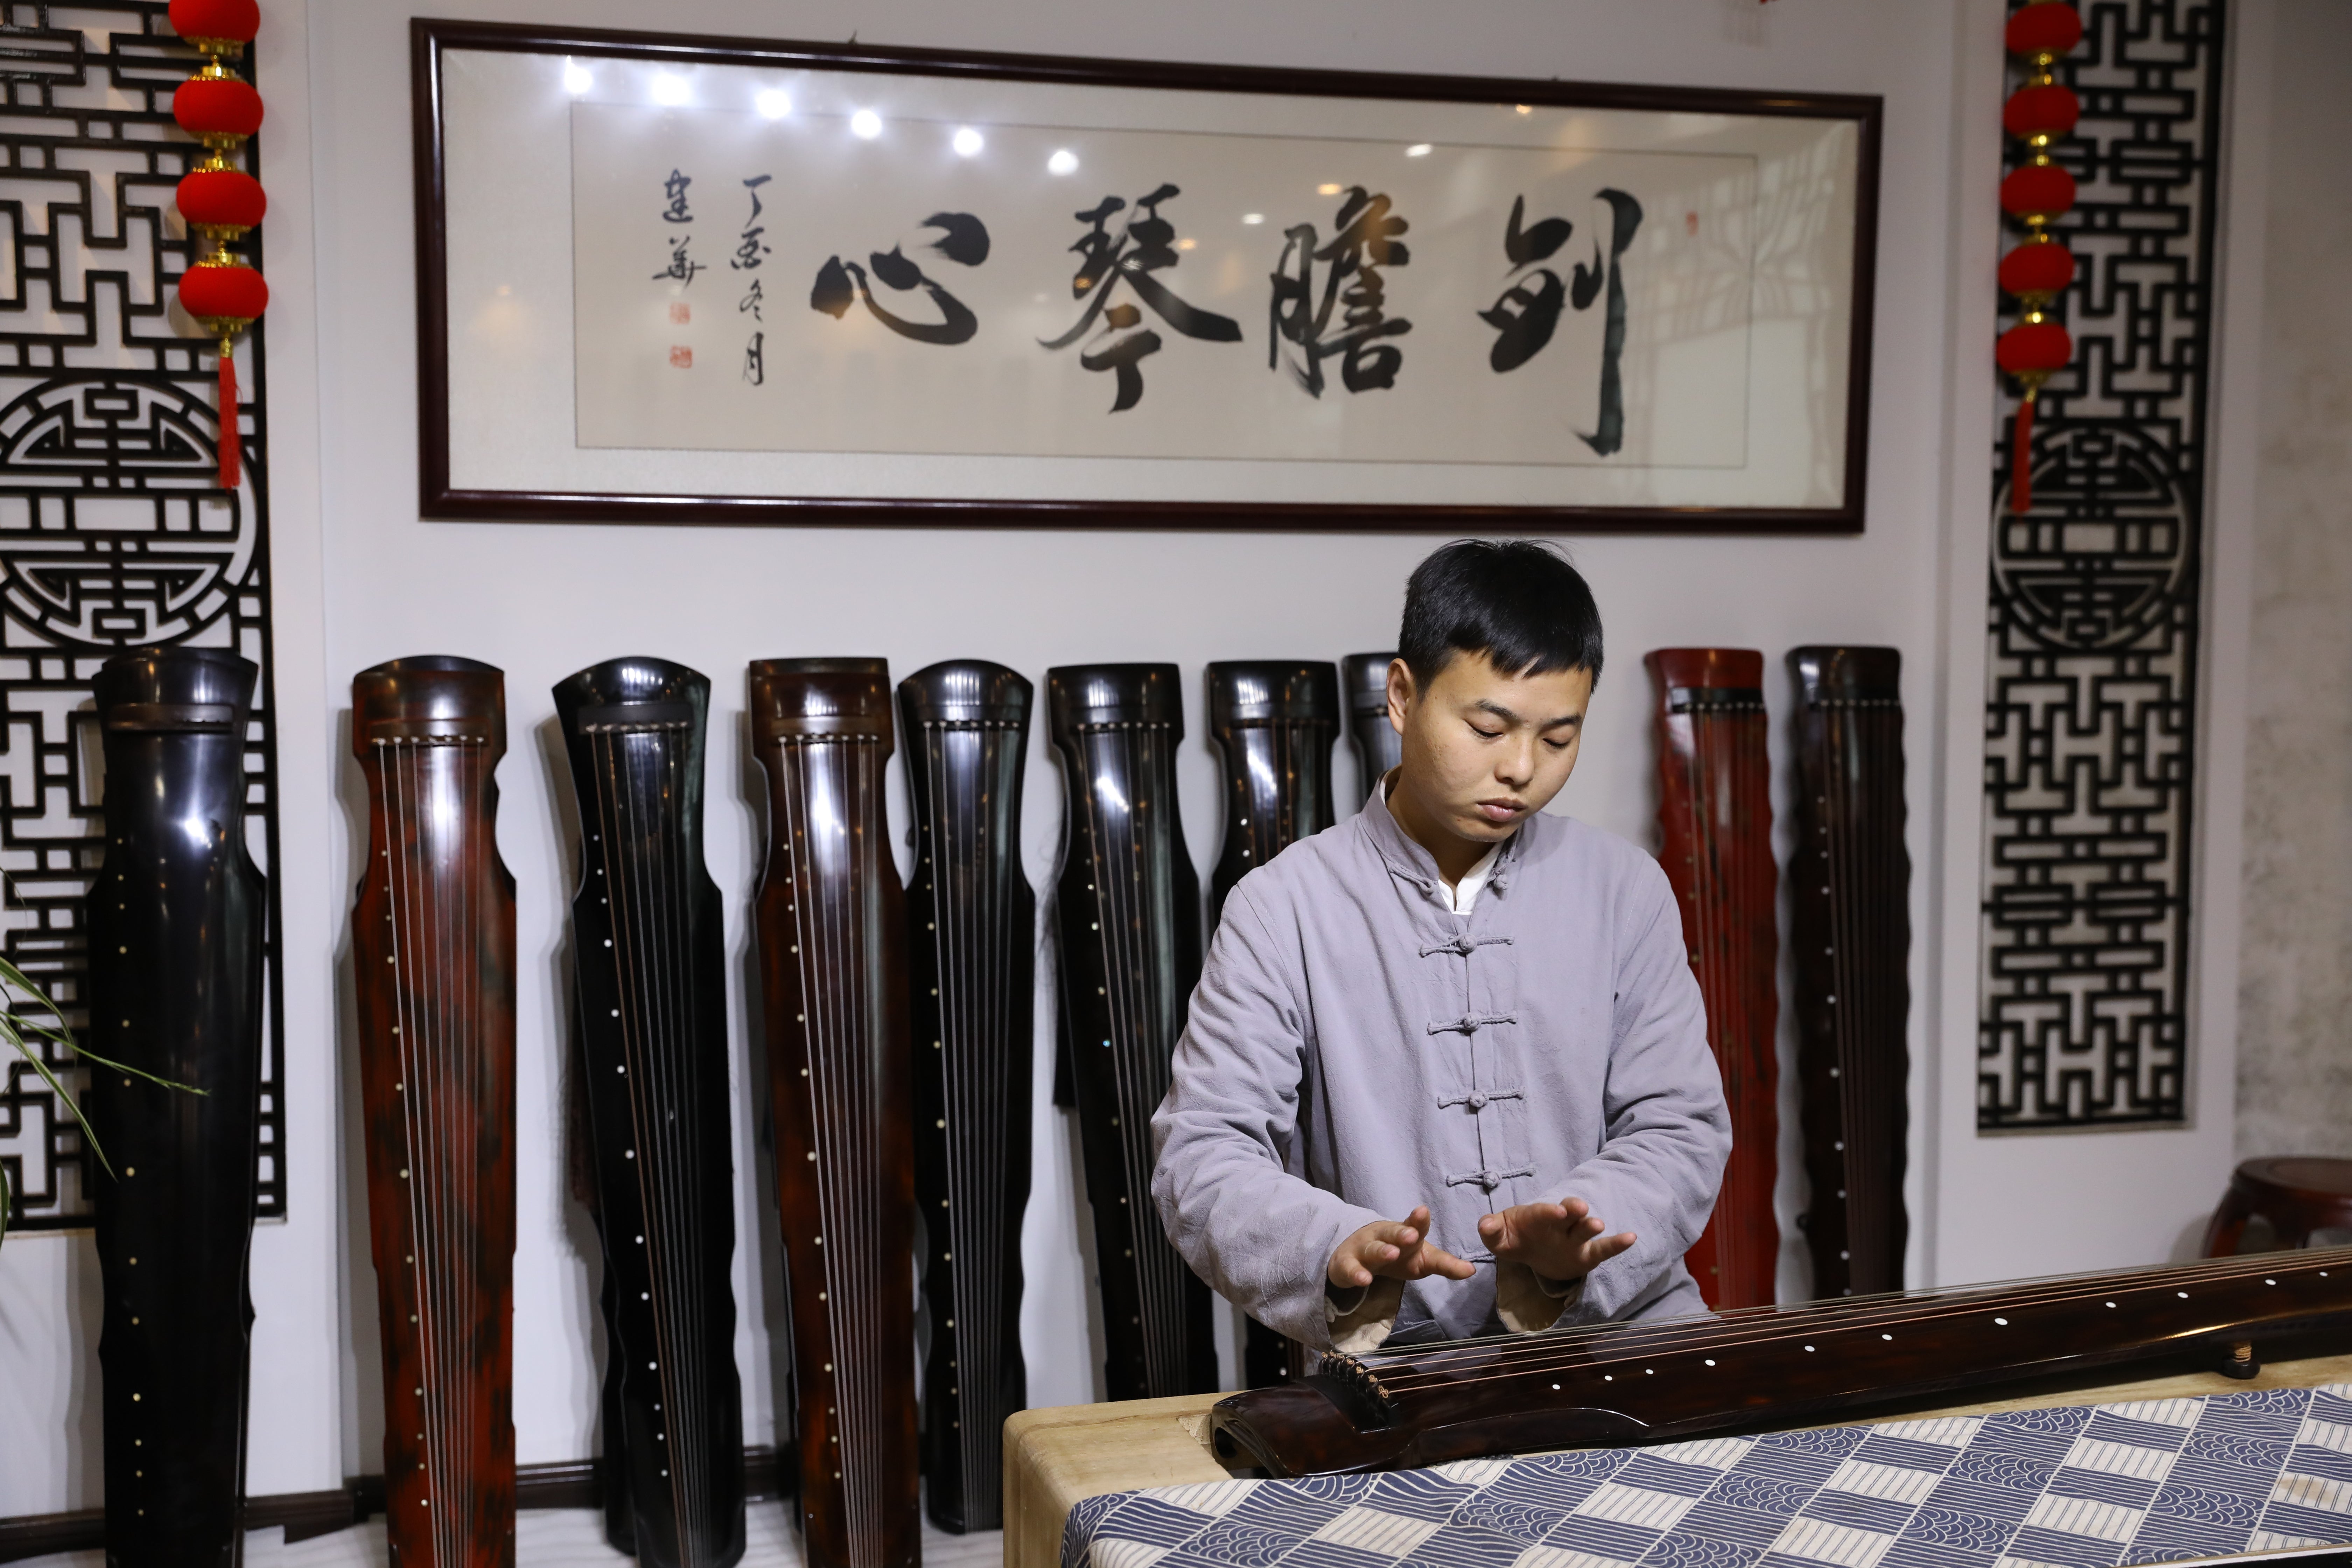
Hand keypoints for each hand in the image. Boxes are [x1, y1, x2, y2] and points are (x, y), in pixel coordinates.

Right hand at [1327, 1204, 1477, 1289]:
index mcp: (1405, 1234)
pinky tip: (1363, 1279)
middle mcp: (1384, 1237)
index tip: (1423, 1211)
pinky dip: (1355, 1273)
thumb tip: (1472, 1271)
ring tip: (1391, 1254)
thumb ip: (1445, 1264)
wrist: (1357, 1255)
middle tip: (1411, 1234)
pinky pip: (1350, 1269)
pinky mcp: (1347, 1264)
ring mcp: (1364, 1249)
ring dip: (1381, 1251)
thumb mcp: (1422, 1259)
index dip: (1418, 1221)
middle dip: (1401, 1232)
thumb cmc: (1397, 1254)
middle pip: (1392, 1232)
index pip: (1414, 1226)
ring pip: (1372, 1249)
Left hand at [1478, 1197, 1635, 1283]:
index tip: (1557, 1211)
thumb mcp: (1498, 1236)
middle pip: (1569, 1214)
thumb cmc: (1514, 1237)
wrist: (1530, 1249)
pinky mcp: (1586, 1255)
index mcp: (1537, 1217)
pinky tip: (1631, 1237)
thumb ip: (1491, 1230)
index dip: (1549, 1211)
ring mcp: (1574, 1239)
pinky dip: (1617, 1244)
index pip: (1543, 1212)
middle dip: (1573, 1210)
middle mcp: (1560, 1224)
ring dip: (1590, 1226)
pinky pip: (1603, 1249)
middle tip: (1578, 1209)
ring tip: (1597, 1225)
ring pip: (1585, 1230)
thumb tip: (1484, 1225)